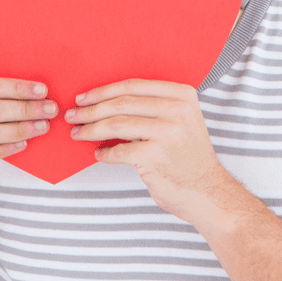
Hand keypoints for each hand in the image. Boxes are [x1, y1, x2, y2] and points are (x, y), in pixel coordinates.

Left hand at [65, 78, 238, 225]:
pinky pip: (119, 151)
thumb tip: (105, 101)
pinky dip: (105, 153)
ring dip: (90, 129)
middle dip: (90, 110)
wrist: (210, 194)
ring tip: (77, 133)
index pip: (132, 86)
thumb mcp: (181, 121)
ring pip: (116, 124)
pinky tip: (98, 154)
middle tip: (72, 115)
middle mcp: (176, 110)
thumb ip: (154, 106)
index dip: (103, 90)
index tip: (83, 97)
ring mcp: (167, 132)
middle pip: (121, 103)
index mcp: (181, 94)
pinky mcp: (156, 156)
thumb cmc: (189, 158)